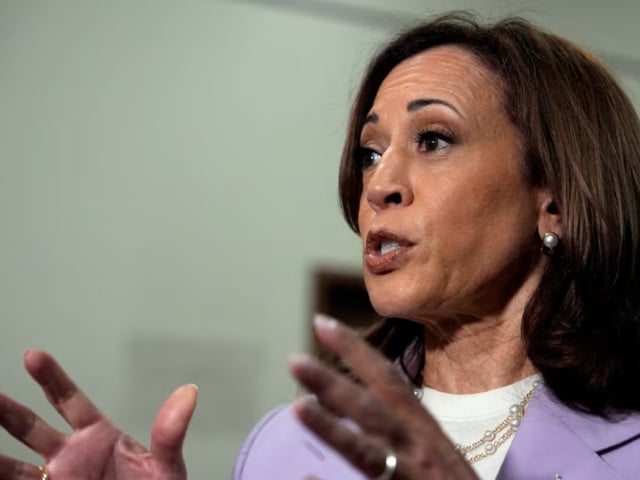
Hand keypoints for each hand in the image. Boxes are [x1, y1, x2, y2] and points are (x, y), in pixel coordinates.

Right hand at [0, 350, 197, 479]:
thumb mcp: (165, 466)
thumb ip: (170, 433)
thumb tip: (189, 392)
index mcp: (98, 436)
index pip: (69, 400)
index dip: (52, 378)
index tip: (32, 355)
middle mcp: (70, 456)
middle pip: (30, 427)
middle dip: (7, 410)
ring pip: (14, 464)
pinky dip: (0, 476)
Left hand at [289, 315, 477, 479]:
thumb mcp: (436, 451)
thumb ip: (405, 429)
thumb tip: (365, 407)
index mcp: (425, 431)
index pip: (388, 381)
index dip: (355, 350)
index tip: (322, 323)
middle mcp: (419, 450)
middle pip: (372, 411)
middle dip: (334, 384)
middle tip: (295, 360)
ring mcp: (412, 479)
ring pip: (368, 454)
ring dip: (332, 429)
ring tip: (298, 406)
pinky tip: (305, 479)